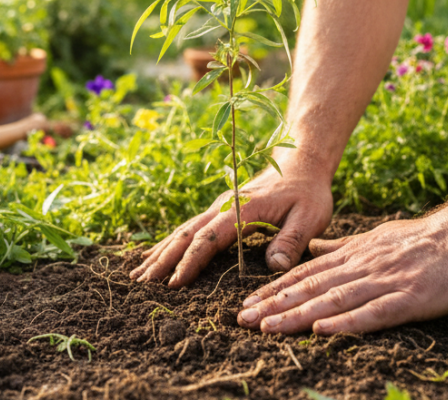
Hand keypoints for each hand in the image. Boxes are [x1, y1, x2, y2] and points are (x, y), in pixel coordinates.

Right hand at [130, 167, 332, 286]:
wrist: (302, 162)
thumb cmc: (308, 192)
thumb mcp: (310, 217)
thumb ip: (293, 240)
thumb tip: (274, 265)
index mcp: (242, 211)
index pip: (209, 239)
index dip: (190, 262)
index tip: (174, 284)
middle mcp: (224, 208)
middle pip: (185, 235)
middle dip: (162, 260)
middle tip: (139, 284)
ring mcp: (219, 208)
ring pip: (182, 231)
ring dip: (160, 252)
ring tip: (137, 274)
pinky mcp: (220, 211)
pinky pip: (189, 229)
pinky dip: (170, 244)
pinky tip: (156, 255)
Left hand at [235, 206, 447, 333]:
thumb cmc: (427, 240)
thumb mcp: (377, 238)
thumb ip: (343, 248)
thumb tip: (312, 249)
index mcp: (356, 254)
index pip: (307, 274)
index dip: (275, 290)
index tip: (247, 304)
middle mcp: (364, 267)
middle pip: (312, 288)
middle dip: (274, 304)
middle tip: (241, 320)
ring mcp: (386, 282)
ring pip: (334, 300)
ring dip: (298, 315)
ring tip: (268, 327)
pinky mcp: (410, 298)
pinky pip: (374, 313)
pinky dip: (346, 322)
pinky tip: (322, 330)